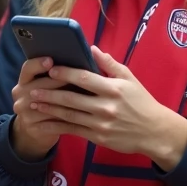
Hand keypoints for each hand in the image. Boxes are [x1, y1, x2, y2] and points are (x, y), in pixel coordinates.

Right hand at [9, 56, 72, 160]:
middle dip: (58, 82)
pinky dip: (67, 120)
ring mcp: (24, 113)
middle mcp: (20, 96)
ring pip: (46, 105)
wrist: (34, 130)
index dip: (38, 64)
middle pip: (38, 86)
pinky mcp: (33, 128)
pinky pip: (52, 123)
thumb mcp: (45, 86)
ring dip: (64, 102)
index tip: (51, 60)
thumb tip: (81, 56)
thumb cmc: (47, 102)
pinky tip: (81, 117)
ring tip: (83, 98)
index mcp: (23, 81)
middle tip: (76, 79)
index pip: (27, 68)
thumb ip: (56, 74)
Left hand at [27, 47, 186, 170]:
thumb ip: (110, 64)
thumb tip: (92, 48)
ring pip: (69, 115)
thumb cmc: (142, 102)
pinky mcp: (98, 137)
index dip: (65, 73)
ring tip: (33, 104)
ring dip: (49, 110)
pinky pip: (73, 131)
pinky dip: (57, 126)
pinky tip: (44, 123)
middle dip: (49, 94)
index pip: (84, 78)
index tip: (50, 70)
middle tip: (32, 90)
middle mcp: (106, 106)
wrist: (154, 132)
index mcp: (113, 89)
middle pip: (71, 98)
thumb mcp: (130, 79)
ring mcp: (101, 123)